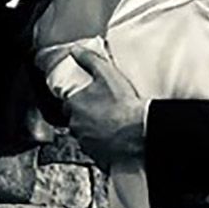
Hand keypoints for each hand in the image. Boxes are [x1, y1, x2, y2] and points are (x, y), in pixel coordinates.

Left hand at [64, 47, 144, 169]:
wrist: (139, 132)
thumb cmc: (124, 104)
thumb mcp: (106, 73)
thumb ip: (88, 60)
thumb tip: (75, 50)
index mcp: (74, 105)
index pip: (69, 103)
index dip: (80, 101)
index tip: (91, 100)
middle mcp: (76, 125)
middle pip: (77, 120)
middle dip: (86, 117)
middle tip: (104, 112)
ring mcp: (86, 143)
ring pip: (86, 136)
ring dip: (94, 132)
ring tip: (111, 126)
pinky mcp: (97, 157)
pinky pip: (97, 151)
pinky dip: (103, 147)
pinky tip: (115, 140)